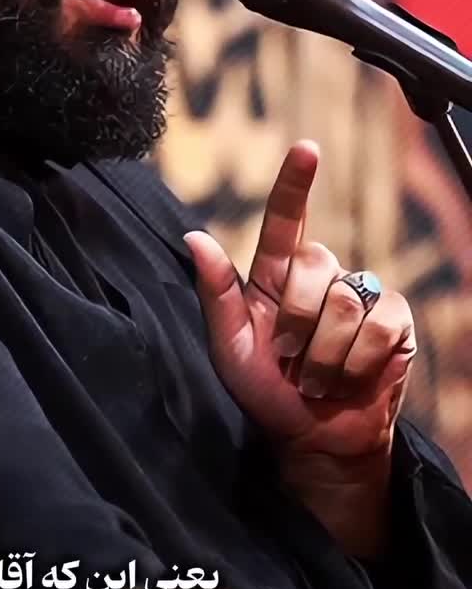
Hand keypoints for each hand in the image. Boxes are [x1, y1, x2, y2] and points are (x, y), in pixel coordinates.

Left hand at [183, 140, 416, 460]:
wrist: (315, 439)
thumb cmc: (267, 392)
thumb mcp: (230, 349)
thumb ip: (217, 294)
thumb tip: (194, 237)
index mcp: (276, 276)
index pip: (286, 220)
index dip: (295, 184)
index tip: (305, 149)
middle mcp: (321, 277)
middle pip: (313, 267)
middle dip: (296, 325)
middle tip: (289, 362)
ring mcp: (361, 295)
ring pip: (344, 303)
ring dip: (324, 355)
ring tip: (317, 378)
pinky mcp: (394, 320)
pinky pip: (378, 325)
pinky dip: (357, 362)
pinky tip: (350, 378)